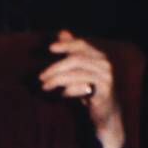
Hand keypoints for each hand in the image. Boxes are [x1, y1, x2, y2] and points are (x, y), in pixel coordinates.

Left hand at [39, 29, 124, 147]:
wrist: (106, 115)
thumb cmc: (91, 91)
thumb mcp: (80, 71)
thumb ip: (73, 53)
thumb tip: (62, 32)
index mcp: (99, 57)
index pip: (81, 45)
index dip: (66, 45)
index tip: (50, 48)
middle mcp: (105, 65)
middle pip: (77, 59)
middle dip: (56, 66)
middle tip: (41, 76)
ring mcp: (106, 79)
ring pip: (78, 73)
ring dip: (58, 79)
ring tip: (44, 86)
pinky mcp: (103, 94)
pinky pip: (83, 88)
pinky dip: (69, 90)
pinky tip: (61, 95)